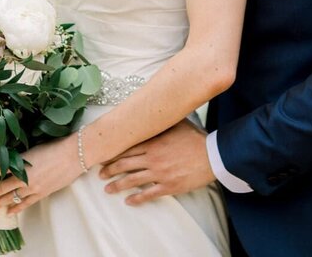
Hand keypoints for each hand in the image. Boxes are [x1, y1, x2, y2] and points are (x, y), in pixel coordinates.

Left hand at [0, 137, 80, 215]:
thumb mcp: (33, 149)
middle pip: (1, 187)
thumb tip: (10, 161)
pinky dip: (15, 208)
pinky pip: (25, 203)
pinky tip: (8, 212)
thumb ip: (21, 158)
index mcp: (21, 162)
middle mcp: (24, 176)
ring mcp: (33, 187)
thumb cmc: (55, 146)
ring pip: (10, 197)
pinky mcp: (42, 193)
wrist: (74, 154)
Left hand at [98, 119, 214, 204]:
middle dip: (109, 170)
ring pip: (132, 180)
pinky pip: (148, 194)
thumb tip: (152, 110)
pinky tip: (128, 201)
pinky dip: (136, 199)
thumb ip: (161, 121)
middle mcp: (152, 158)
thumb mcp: (176, 123)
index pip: (126, 148)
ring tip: (107, 189)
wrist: (212, 155)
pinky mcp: (168, 186)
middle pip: (124, 165)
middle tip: (100, 174)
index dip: (112, 153)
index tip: (102, 156)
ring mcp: (159, 173)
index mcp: (152, 142)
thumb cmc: (195, 138)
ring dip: (117, 185)